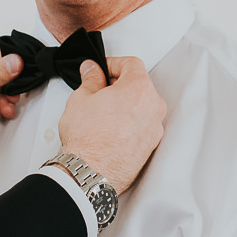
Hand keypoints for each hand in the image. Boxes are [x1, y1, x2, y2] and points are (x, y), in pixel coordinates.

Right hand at [57, 57, 166, 195]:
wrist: (90, 173)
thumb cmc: (87, 140)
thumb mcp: (81, 98)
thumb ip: (91, 79)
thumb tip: (93, 71)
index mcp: (139, 89)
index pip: (132, 64)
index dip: (113, 63)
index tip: (102, 69)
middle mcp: (153, 107)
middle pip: (140, 85)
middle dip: (120, 84)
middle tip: (99, 90)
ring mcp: (154, 128)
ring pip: (142, 106)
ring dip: (126, 104)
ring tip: (103, 112)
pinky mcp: (150, 146)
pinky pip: (142, 125)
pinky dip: (130, 123)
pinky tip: (111, 129)